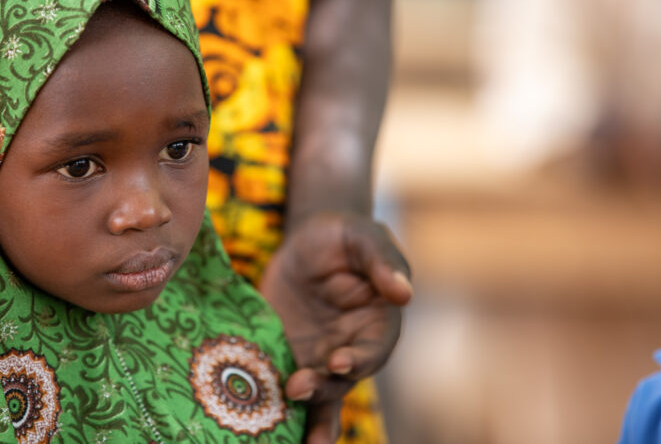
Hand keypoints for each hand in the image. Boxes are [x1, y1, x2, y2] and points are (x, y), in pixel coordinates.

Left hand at [260, 213, 411, 443]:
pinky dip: (273, 406)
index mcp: (377, 325)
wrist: (309, 241)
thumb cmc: (346, 236)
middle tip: (298, 389)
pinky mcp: (289, 357)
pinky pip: (282, 385)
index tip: (338, 361)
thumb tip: (404, 293)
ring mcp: (318, 358)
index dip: (359, 359)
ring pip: (317, 396)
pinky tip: (257, 424)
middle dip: (323, 392)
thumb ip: (381, 262)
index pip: (373, 350)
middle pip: (342, 382)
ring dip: (306, 416)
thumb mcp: (364, 237)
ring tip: (296, 439)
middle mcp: (350, 349)